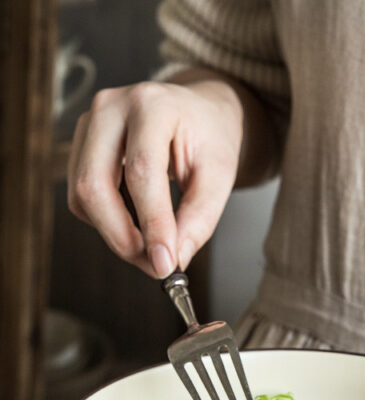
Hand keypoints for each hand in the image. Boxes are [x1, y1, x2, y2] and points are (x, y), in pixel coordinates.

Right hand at [67, 79, 243, 277]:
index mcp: (153, 105)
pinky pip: (82, 197)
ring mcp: (88, 124)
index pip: (141, 172)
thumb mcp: (220, 176)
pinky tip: (136, 220)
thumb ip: (199, 219)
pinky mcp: (80, 145)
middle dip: (123, 237)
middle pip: (95, 185)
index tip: (164, 263)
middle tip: (154, 265)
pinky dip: (108, 221)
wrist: (196, 112)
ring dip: (115, 233)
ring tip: (151, 246)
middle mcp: (111, 108)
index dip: (151, 224)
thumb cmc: (208, 137)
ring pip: (83, 195)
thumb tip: (173, 260)